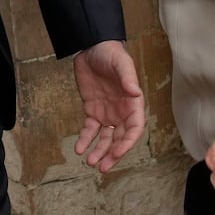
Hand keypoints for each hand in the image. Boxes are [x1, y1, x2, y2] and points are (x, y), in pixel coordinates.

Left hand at [72, 40, 145, 171]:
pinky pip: (89, 130)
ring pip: (104, 138)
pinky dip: (85, 140)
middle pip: (119, 138)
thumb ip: (128, 78)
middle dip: (112, 154)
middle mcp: (121, 112)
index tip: (117, 152)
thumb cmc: (111, 54)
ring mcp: (107, 113)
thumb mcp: (121, 63)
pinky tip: (79, 148)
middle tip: (102, 167)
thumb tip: (135, 92)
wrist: (92, 47)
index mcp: (133, 104)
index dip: (127, 143)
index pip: (134, 129)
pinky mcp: (92, 111)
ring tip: (90, 163)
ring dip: (99, 151)